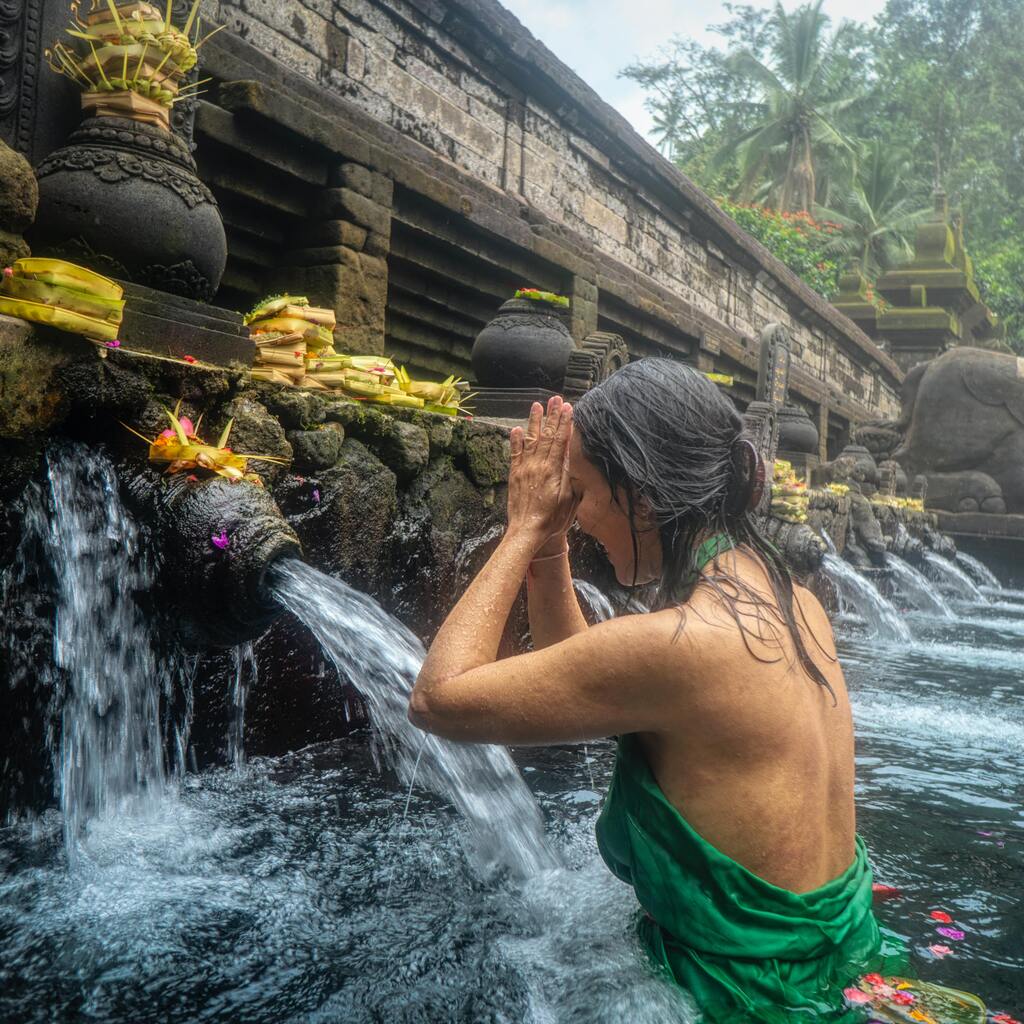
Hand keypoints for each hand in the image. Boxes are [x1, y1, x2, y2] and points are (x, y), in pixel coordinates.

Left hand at [508, 396, 577, 551]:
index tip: (568, 408)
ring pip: (530, 440)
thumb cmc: (552, 520)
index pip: (561, 440)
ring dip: (535, 422)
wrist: (527, 531)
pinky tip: (516, 428)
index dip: (565, 423)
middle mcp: (538, 465)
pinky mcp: (514, 475)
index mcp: (553, 470)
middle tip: (556, 399)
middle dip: (552, 416)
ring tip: (537, 405)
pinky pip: (515, 453)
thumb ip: (570, 475)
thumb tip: (573, 455)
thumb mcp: (569, 499)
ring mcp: (524, 469)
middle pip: (547, 435)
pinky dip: (516, 440)